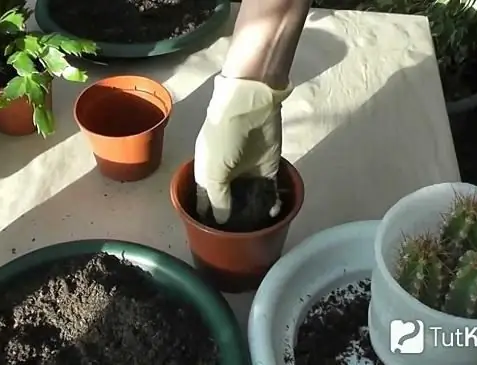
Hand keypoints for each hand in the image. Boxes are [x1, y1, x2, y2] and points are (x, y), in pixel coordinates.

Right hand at [194, 75, 292, 223]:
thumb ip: (217, 199)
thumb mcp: (212, 172)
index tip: (210, 237)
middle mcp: (226, 176)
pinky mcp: (268, 170)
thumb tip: (221, 222)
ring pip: (250, 200)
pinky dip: (271, 204)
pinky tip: (271, 216)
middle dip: (233, 220)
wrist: (250, 107)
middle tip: (238, 240)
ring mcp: (248, 173)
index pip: (204, 203)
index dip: (206, 219)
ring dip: (253, 215)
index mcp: (206, 175)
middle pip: (229, 204)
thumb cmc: (223, 139)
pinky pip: (269, 192)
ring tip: (256, 232)